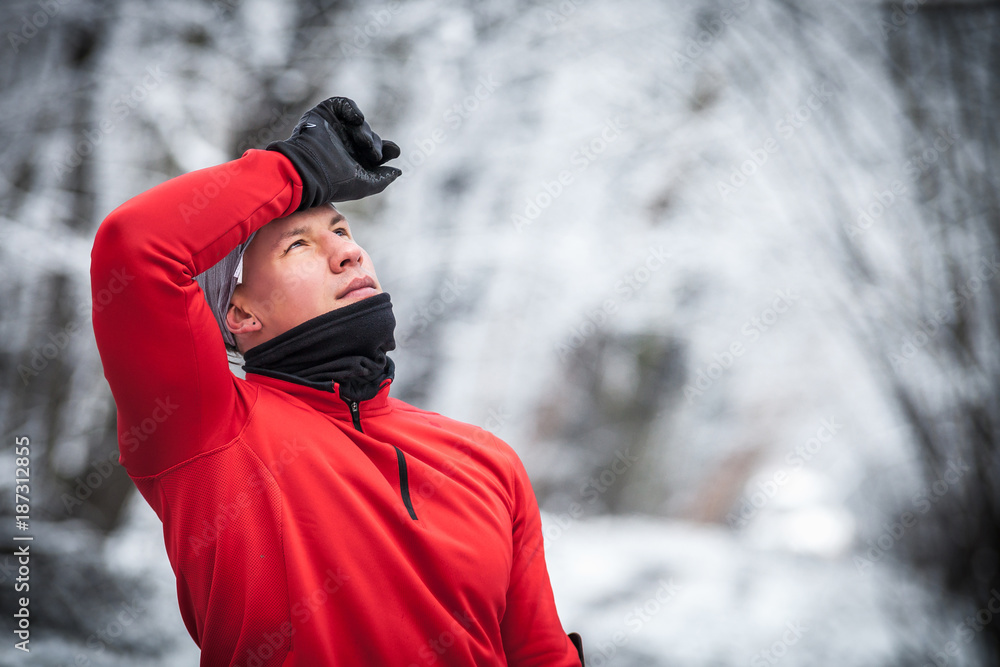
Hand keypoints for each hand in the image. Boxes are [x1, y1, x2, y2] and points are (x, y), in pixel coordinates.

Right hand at [266, 97, 401, 208]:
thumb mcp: (365, 185)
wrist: (309, 170)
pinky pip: (343, 104)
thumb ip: (382, 179)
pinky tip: (357, 120)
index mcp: (353, 160)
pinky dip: (352, 109)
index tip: (394, 151)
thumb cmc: (336, 182)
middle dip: (374, 143)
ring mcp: (334, 128)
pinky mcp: (324, 114)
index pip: (375, 150)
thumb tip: (399, 171)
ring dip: (364, 131)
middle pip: (370, 136)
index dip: (387, 149)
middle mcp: (344, 143)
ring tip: (363, 142)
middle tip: (373, 153)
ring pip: (359, 122)